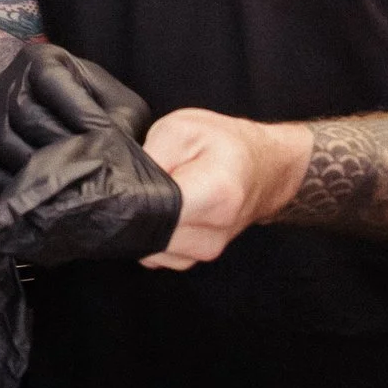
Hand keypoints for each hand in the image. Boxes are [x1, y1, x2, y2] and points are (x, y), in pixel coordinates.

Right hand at [0, 41, 150, 188]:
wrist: (63, 121)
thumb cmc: (98, 108)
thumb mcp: (117, 102)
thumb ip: (120, 116)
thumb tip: (114, 146)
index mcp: (39, 59)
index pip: (50, 78)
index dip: (78, 109)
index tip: (107, 135)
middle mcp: (7, 84)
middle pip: (25, 114)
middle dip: (61, 143)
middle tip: (91, 166)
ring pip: (6, 145)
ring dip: (41, 167)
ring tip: (73, 181)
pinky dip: (21, 187)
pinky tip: (50, 195)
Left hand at [139, 108, 309, 269]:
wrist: (264, 169)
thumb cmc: (224, 145)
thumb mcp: (182, 128)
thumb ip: (150, 155)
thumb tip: (123, 186)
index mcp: (217, 195)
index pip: (153, 211)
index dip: (132, 197)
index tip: (131, 183)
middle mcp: (213, 233)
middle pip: (147, 233)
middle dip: (136, 210)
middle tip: (148, 183)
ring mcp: (206, 251)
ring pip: (148, 247)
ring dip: (145, 223)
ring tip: (162, 195)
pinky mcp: (196, 259)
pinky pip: (157, 254)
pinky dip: (153, 234)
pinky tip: (165, 212)